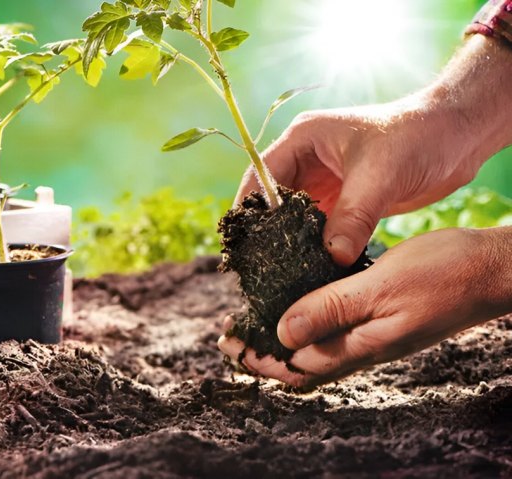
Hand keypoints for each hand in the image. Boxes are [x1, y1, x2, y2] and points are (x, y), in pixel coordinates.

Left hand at [218, 227, 511, 389]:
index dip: (258, 358)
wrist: (491, 271)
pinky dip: (308, 321)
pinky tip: (299, 302)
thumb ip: (331, 309)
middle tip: (229, 337)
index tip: (227, 343)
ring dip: (282, 338)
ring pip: (316, 347)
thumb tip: (282, 334)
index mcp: (359, 345)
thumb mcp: (380, 287)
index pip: (295, 366)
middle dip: (262, 352)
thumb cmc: (443, 275)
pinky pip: (335, 329)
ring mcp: (373, 335)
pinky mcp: (381, 319)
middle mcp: (363, 347)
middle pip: (300, 363)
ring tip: (254, 322)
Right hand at [237, 36, 511, 266]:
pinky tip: (310, 268)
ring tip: (280, 272)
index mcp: (303, 139)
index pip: (261, 175)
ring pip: (293, 217)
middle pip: (271, 200)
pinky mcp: (341, 201)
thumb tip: (332, 257)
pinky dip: (313, 246)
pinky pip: (318, 227)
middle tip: (258, 265)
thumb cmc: (416, 138)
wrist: (457, 137)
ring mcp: (323, 181)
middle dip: (265, 231)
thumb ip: (353, 216)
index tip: (244, 242)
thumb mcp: (379, 177)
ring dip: (289, 241)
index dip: (250, 208)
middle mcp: (306, 160)